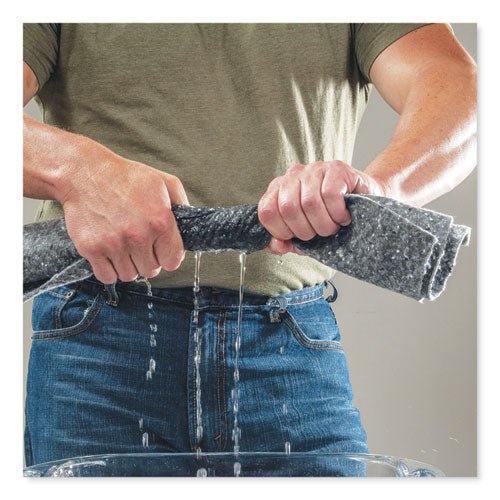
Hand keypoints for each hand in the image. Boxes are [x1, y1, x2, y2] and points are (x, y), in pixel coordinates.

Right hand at [60, 149, 188, 283]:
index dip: (168, 256)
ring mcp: (113, 244)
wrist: (85, 173)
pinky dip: (110, 270)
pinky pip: (107, 277)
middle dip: (149, 260)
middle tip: (140, 245)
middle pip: (151, 270)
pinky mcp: (91, 249)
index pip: (173, 261)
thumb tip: (190, 227)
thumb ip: (182, 205)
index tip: (161, 250)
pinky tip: (111, 254)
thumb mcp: (164, 182)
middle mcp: (138, 235)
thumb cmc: (125, 177)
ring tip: (125, 246)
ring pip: (130, 276)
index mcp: (160, 221)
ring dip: (129, 265)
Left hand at [257, 160, 386, 254]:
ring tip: (333, 226)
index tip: (296, 237)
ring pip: (310, 203)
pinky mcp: (336, 168)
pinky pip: (330, 195)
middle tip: (319, 233)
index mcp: (278, 190)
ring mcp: (314, 169)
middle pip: (288, 208)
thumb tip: (279, 245)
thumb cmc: (329, 220)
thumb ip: (284, 242)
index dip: (281, 231)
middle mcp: (293, 176)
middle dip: (305, 231)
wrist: (364, 205)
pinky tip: (343, 216)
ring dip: (324, 225)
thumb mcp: (303, 235)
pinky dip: (338, 213)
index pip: (266, 211)